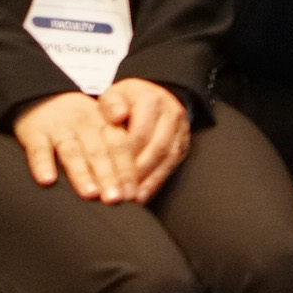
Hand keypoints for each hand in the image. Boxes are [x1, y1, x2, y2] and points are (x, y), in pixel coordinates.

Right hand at [16, 89, 144, 202]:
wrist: (43, 97)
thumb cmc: (78, 125)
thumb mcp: (100, 129)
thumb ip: (114, 153)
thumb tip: (132, 191)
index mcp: (105, 123)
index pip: (119, 146)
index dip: (126, 170)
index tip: (131, 194)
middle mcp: (84, 124)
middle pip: (98, 151)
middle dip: (108, 176)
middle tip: (114, 199)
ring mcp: (58, 127)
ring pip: (72, 152)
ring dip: (81, 173)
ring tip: (89, 194)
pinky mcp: (33, 131)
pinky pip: (38, 148)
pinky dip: (42, 164)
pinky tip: (47, 180)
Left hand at [100, 77, 190, 201]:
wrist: (153, 96)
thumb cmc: (127, 101)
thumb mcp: (114, 94)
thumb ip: (111, 104)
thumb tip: (117, 116)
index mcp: (151, 100)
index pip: (139, 132)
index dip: (124, 156)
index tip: (108, 174)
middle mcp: (171, 113)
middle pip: (155, 147)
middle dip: (137, 172)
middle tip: (119, 191)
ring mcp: (181, 129)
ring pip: (166, 158)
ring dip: (148, 180)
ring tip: (130, 198)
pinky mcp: (184, 143)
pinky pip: (172, 165)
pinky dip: (156, 182)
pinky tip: (142, 195)